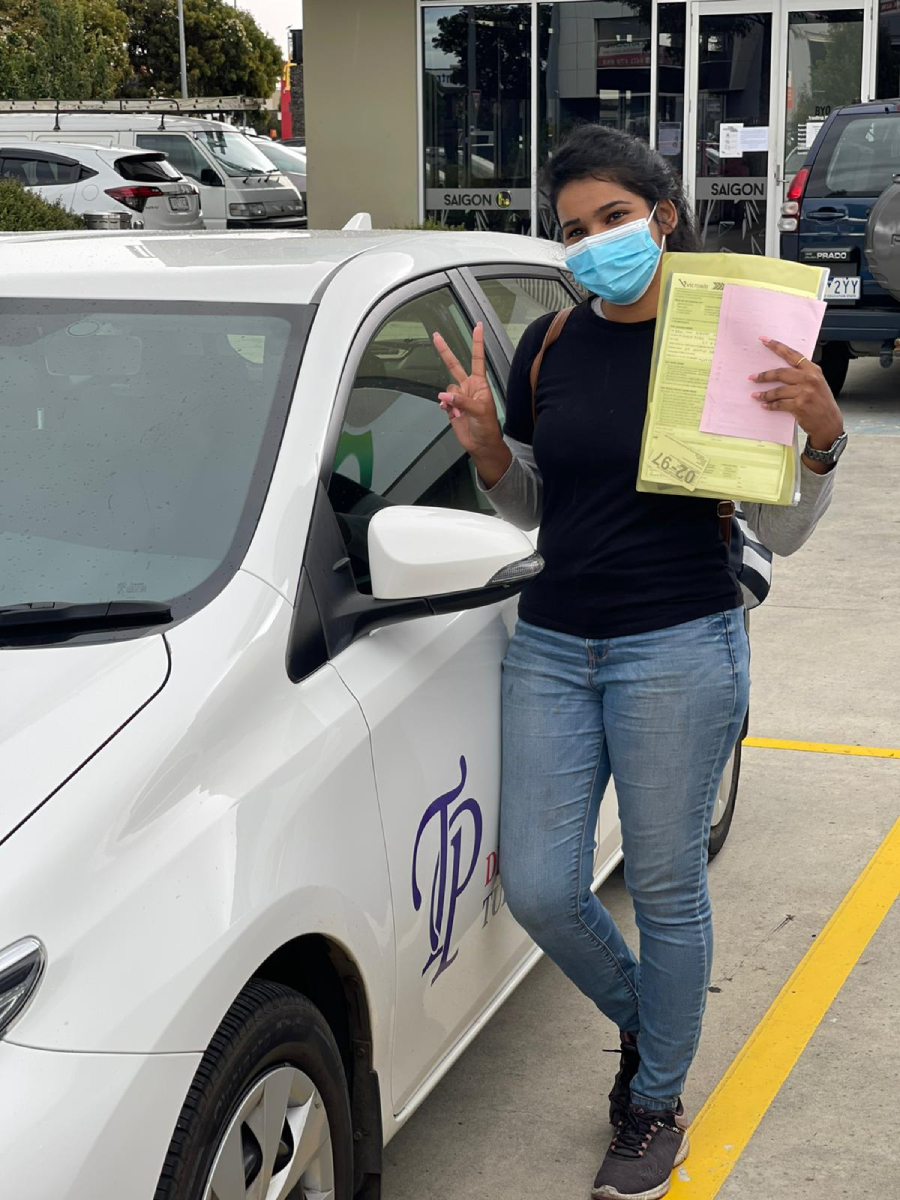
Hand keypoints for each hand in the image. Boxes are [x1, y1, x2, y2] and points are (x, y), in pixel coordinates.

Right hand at [433, 322, 502, 456]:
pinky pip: (443, 401)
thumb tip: (444, 395)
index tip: (478, 326)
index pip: (477, 358)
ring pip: (447, 390)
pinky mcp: (451, 408)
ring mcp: (459, 397)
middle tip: (436, 336)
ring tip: (460, 413)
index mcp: (480, 383)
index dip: (477, 342)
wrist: (481, 445)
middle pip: (454, 365)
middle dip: (445, 351)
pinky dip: (445, 406)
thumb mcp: (479, 411)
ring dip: (451, 401)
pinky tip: (452, 413)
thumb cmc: (488, 427)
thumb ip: (462, 401)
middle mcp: (468, 387)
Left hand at [750, 338, 843, 454]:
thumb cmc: (822, 402)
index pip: (792, 354)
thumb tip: (781, 370)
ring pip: (778, 390)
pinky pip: (779, 404)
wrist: (829, 422)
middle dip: (764, 376)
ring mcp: (804, 392)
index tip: (764, 340)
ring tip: (755, 395)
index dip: (777, 347)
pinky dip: (770, 405)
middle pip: (781, 373)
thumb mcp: (817, 383)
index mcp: (813, 370)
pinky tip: (764, 405)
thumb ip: (803, 374)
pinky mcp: (799, 406)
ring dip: (764, 394)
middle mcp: (809, 379)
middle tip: (752, 377)